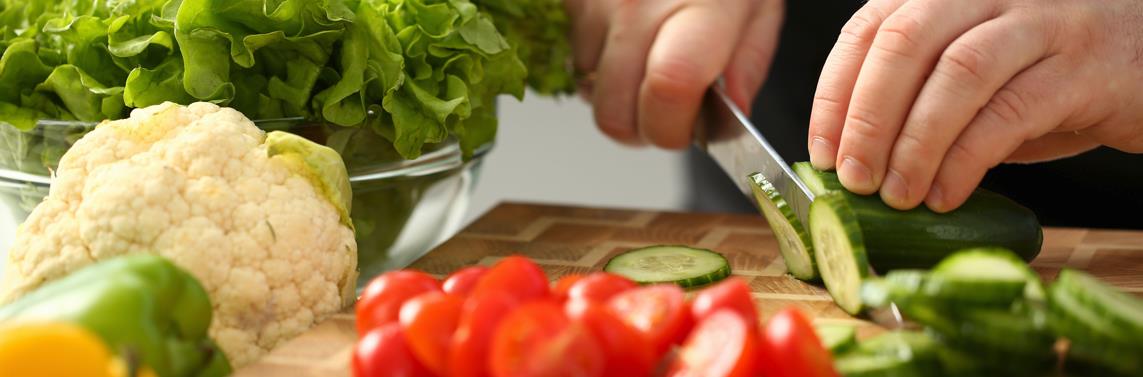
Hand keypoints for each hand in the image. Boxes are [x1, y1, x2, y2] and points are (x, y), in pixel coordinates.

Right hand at [567, 0, 784, 148]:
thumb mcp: (759, 4)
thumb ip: (748, 63)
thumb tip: (730, 116)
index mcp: (702, 8)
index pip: (669, 91)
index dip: (672, 130)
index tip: (686, 129)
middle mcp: (640, 6)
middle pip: (615, 113)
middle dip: (640, 129)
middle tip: (666, 110)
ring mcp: (598, 3)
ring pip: (589, 90)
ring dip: (617, 93)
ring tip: (648, 63)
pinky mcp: (573, 0)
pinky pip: (574, 58)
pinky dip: (598, 64)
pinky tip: (627, 40)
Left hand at [807, 0, 1142, 211]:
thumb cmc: (1050, 71)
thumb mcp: (974, 73)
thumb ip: (918, 98)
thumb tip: (853, 160)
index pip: (869, 28)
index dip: (835, 92)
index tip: (821, 151)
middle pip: (905, 42)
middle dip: (867, 118)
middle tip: (853, 180)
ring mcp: (1043, 20)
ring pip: (956, 74)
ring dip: (914, 143)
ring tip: (896, 196)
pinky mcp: (1086, 66)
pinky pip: (1009, 112)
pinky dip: (966, 160)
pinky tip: (946, 194)